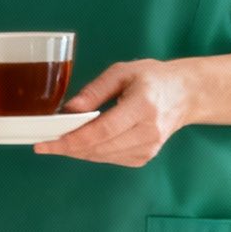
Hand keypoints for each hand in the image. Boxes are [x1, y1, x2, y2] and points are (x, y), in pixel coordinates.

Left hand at [34, 59, 194, 166]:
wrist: (186, 94)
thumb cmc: (152, 79)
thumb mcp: (122, 72)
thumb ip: (94, 91)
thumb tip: (68, 111)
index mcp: (143, 106)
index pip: (102, 131)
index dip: (71, 140)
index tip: (46, 143)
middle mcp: (148, 131)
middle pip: (99, 148)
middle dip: (67, 147)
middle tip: (44, 142)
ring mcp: (149, 148)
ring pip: (101, 156)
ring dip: (77, 151)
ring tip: (59, 140)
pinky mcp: (145, 157)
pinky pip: (109, 159)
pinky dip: (92, 152)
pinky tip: (83, 142)